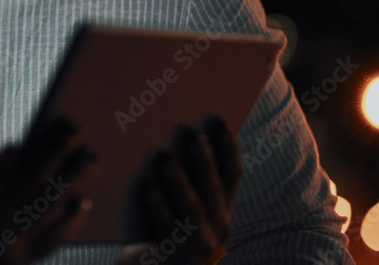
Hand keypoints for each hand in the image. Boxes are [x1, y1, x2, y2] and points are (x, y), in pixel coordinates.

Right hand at [0, 116, 96, 264]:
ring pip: (59, 224)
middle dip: (75, 171)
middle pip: (52, 200)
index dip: (55, 152)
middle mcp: (8, 240)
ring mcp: (17, 260)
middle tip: (93, 150)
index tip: (70, 131)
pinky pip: (54, 246)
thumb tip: (15, 150)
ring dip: (77, 194)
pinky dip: (70, 224)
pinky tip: (80, 206)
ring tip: (91, 170)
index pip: (32, 177)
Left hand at [119, 115, 240, 264]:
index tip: (223, 126)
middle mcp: (215, 227)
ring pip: (191, 208)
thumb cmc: (162, 230)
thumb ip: (186, 171)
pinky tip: (146, 189)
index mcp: (220, 209)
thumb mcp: (178, 200)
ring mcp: (197, 243)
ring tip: (162, 155)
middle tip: (192, 134)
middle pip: (211, 189)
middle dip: (203, 161)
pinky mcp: (173, 256)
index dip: (229, 151)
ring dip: (178, 180)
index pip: (231, 175)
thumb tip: (187, 131)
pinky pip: (166, 227)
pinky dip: (157, 206)